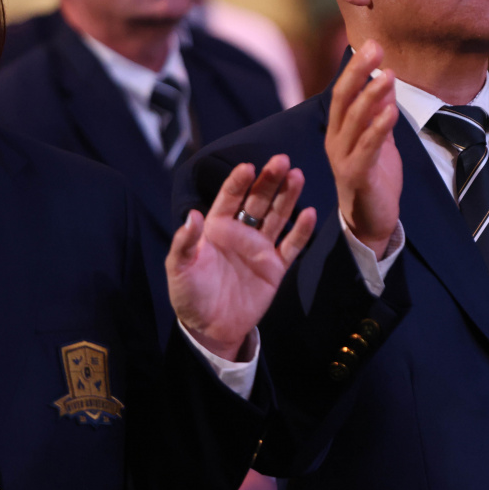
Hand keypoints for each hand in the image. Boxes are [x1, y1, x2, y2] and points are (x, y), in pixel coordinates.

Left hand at [168, 155, 316, 358]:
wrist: (210, 328)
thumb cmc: (189, 295)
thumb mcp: (180, 268)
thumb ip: (185, 242)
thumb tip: (192, 215)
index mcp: (217, 228)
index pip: (230, 198)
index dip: (239, 183)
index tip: (248, 167)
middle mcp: (241, 233)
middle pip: (258, 201)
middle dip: (269, 180)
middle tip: (282, 161)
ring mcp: (260, 248)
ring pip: (277, 216)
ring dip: (287, 196)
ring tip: (297, 176)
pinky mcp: (276, 267)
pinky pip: (291, 245)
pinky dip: (301, 230)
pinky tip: (309, 213)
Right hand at [327, 40, 400, 258]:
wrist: (371, 222)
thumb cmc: (374, 178)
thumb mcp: (379, 139)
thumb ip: (380, 111)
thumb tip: (385, 77)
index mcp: (339, 130)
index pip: (343, 92)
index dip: (356, 68)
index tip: (373, 44)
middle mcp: (335, 140)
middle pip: (343, 99)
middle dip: (359, 72)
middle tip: (375, 48)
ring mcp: (343, 158)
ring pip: (354, 120)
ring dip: (371, 95)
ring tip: (388, 74)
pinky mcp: (357, 175)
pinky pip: (367, 148)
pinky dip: (378, 128)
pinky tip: (391, 111)